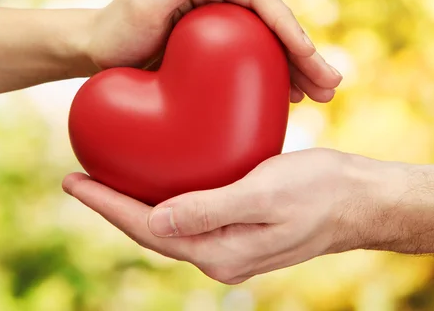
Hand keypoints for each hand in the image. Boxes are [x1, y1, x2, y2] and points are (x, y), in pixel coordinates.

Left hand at [62, 149, 395, 283]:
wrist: (359, 200)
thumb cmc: (320, 191)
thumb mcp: (265, 194)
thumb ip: (209, 211)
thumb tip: (155, 222)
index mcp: (220, 251)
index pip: (149, 229)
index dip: (108, 205)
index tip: (74, 181)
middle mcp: (220, 256)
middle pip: (151, 232)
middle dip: (113, 206)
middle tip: (79, 178)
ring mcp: (231, 246)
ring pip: (169, 226)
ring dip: (136, 203)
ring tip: (109, 178)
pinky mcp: (241, 230)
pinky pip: (191, 217)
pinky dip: (167, 199)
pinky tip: (160, 179)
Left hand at [80, 0, 341, 102]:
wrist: (99, 53)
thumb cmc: (117, 26)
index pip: (263, 2)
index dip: (289, 28)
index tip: (308, 56)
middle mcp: (225, 7)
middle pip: (275, 27)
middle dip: (306, 55)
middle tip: (331, 84)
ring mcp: (225, 34)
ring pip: (271, 49)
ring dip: (299, 71)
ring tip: (323, 96)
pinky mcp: (219, 59)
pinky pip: (255, 67)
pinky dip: (275, 81)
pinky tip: (290, 99)